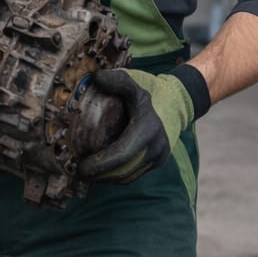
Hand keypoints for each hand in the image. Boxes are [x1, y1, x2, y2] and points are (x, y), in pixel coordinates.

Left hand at [78, 66, 208, 183]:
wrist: (178, 101)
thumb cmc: (152, 90)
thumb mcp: (134, 81)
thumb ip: (116, 79)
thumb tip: (95, 78)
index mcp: (148, 128)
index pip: (122, 154)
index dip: (101, 164)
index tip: (82, 167)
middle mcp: (155, 147)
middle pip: (123, 171)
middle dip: (99, 176)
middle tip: (79, 173)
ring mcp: (158, 157)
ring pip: (128, 176)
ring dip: (107, 178)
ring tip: (87, 174)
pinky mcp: (157, 161)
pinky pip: (134, 174)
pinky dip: (117, 176)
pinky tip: (102, 173)